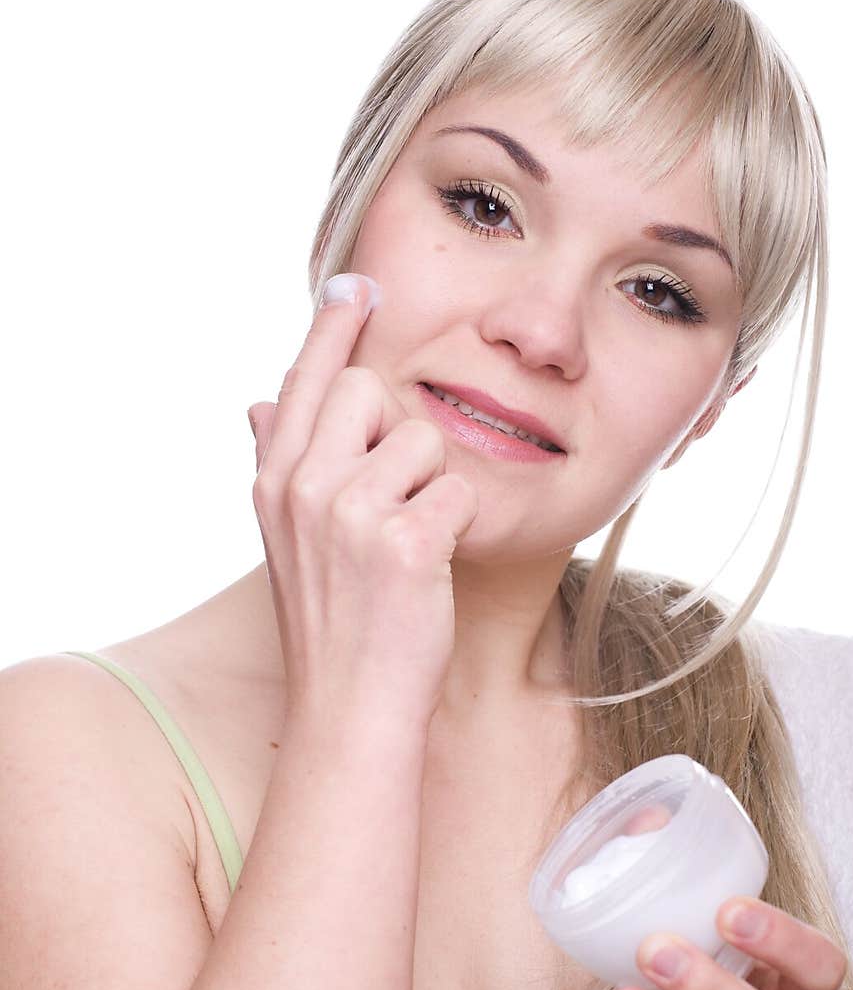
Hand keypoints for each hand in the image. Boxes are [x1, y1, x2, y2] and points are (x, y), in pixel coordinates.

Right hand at [248, 273, 478, 723]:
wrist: (348, 706)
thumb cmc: (331, 620)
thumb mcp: (288, 538)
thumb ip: (281, 462)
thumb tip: (258, 403)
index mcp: (275, 480)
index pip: (304, 380)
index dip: (332, 328)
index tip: (356, 283)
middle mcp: (302, 487)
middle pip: (369, 391)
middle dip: (397, 432)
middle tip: (393, 497)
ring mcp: (350, 514)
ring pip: (424, 440)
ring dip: (431, 488)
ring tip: (408, 545)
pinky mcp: (404, 544)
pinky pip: (458, 491)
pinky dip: (456, 528)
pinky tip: (430, 569)